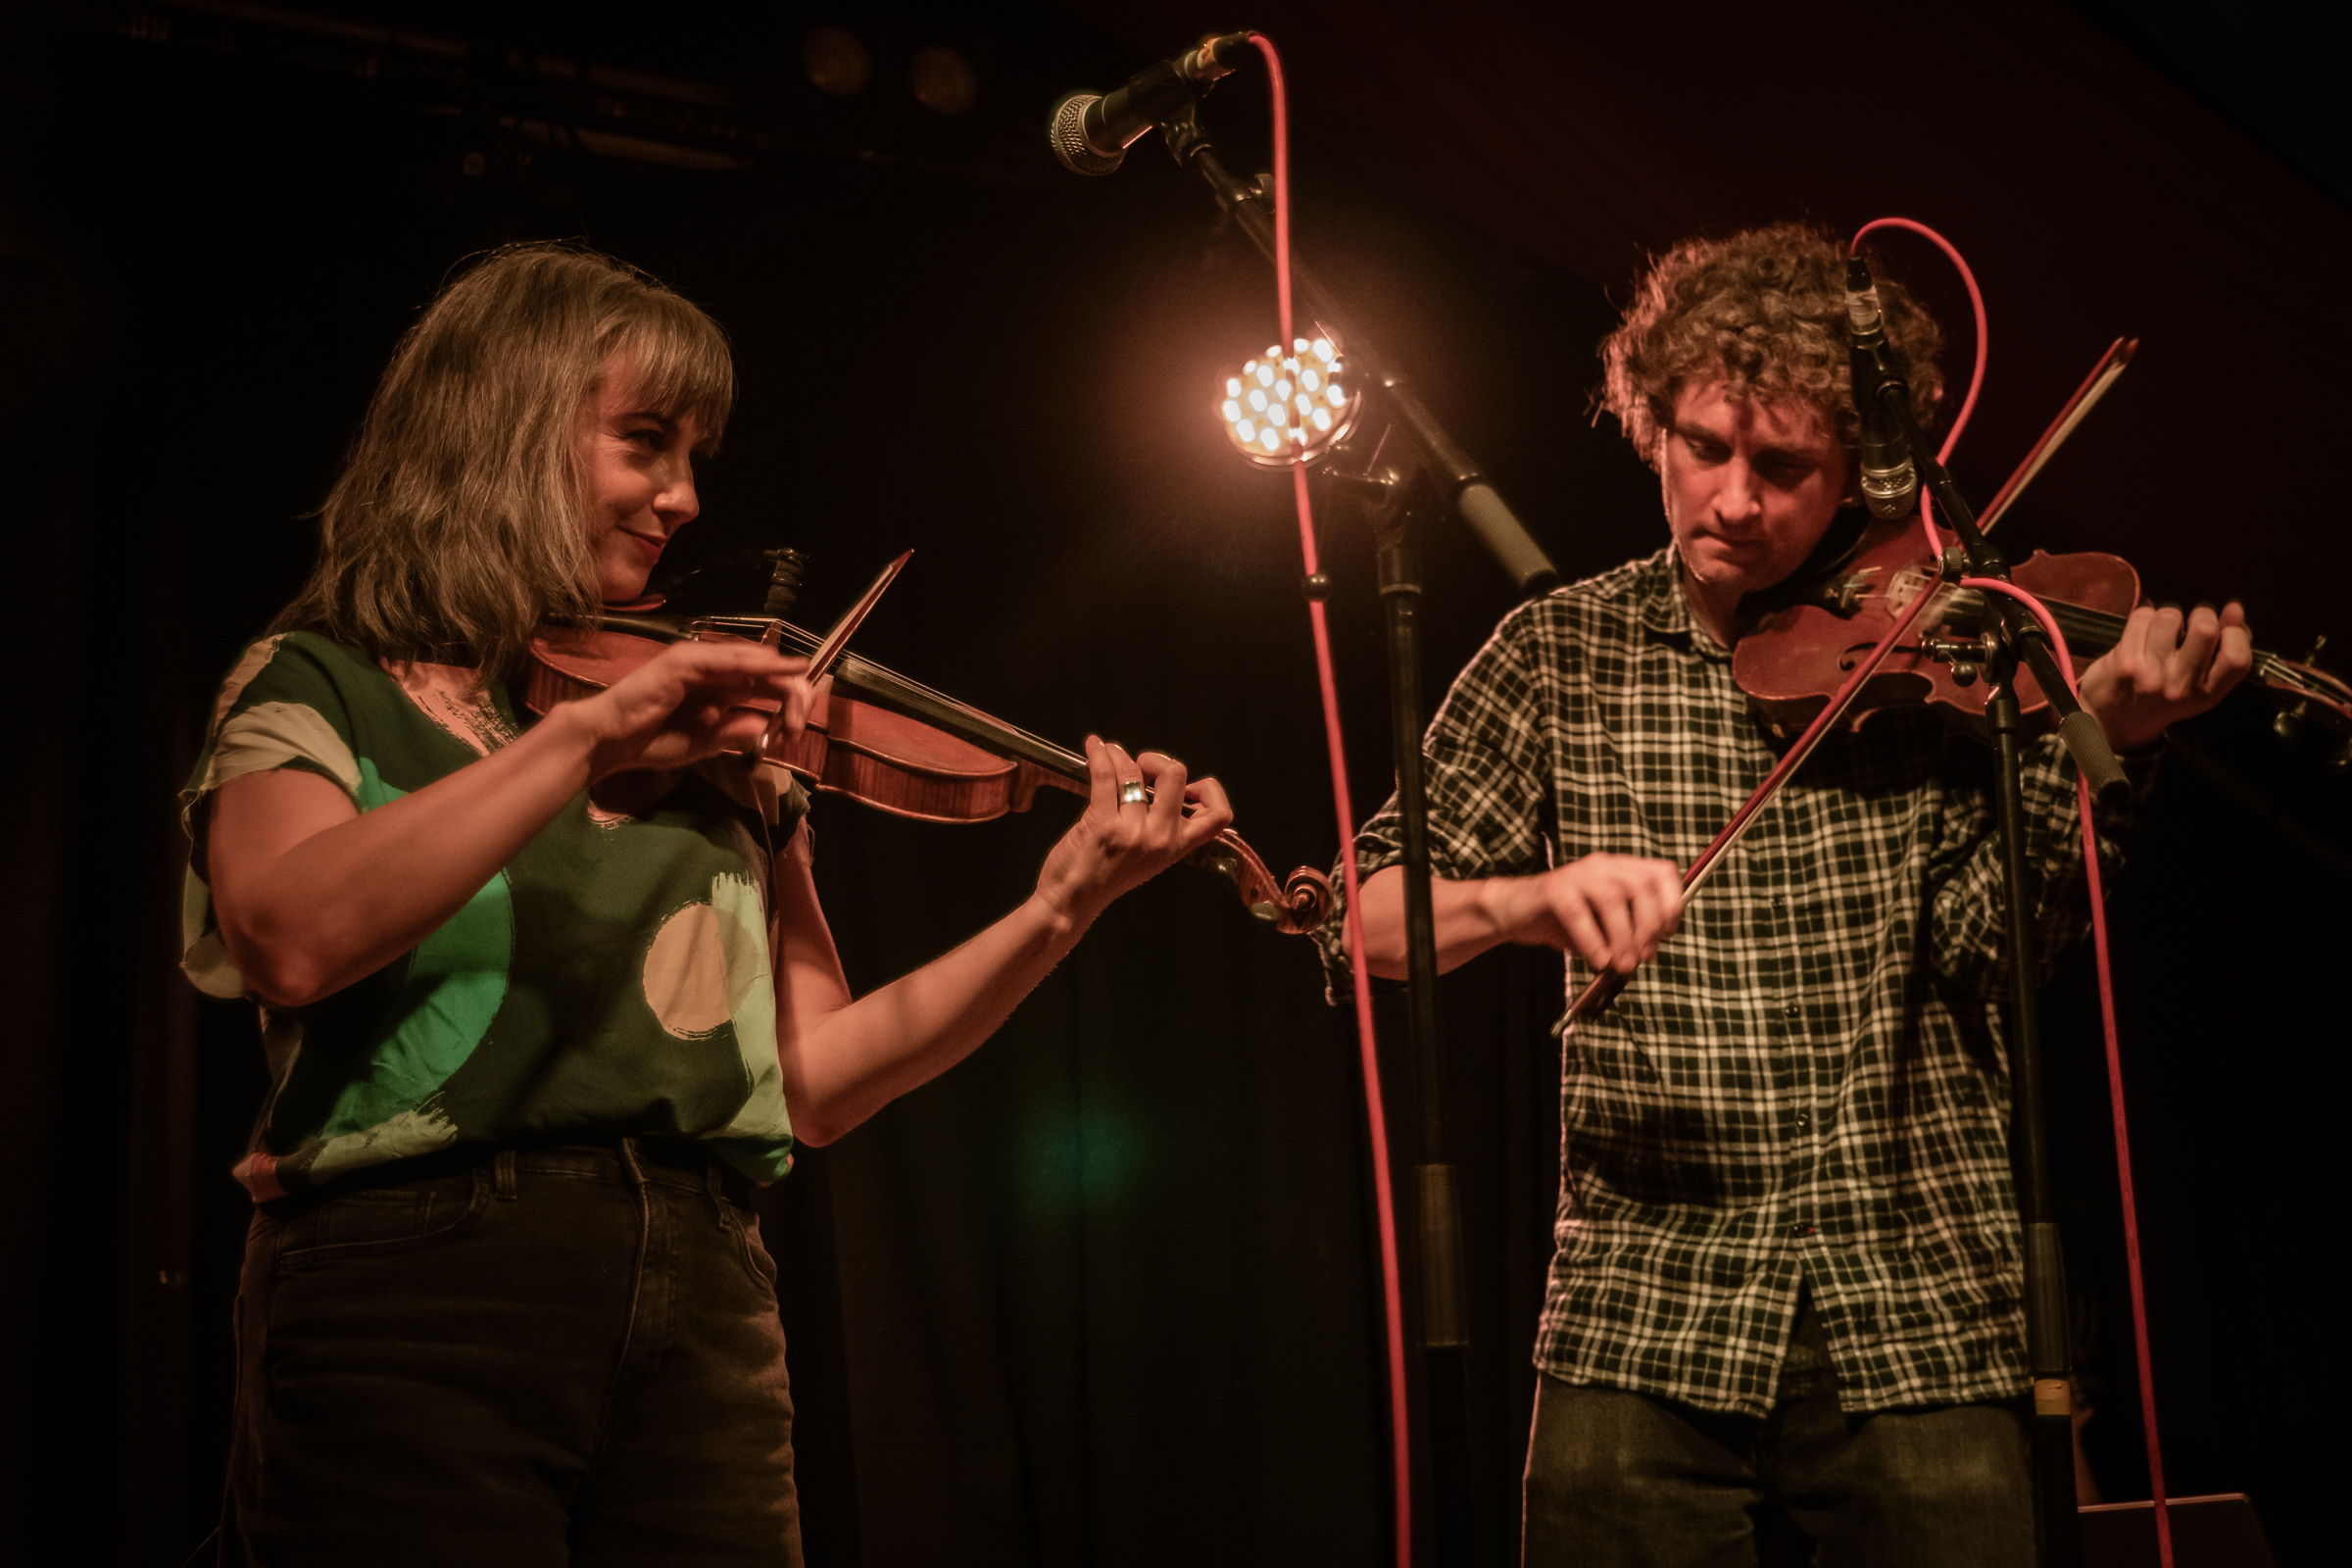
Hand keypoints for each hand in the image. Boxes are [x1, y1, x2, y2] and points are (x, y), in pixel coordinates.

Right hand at [567, 639, 810, 780]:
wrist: (609, 741)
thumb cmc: (651, 741)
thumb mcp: (705, 742)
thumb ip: (734, 733)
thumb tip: (764, 727)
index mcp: (715, 688)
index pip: (762, 685)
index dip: (787, 700)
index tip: (799, 725)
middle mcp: (709, 670)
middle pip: (762, 670)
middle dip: (790, 688)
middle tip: (804, 714)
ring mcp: (695, 661)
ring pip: (748, 661)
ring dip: (776, 677)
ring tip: (799, 691)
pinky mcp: (681, 661)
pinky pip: (722, 659)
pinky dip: (749, 661)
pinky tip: (772, 667)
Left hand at [1032, 738, 1234, 929]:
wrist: (1071, 903)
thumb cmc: (1103, 877)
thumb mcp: (1147, 857)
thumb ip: (1160, 827)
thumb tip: (1157, 782)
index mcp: (1176, 847)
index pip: (1219, 815)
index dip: (1208, 790)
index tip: (1187, 785)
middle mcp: (1160, 839)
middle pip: (1177, 774)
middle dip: (1157, 760)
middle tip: (1140, 769)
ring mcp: (1132, 832)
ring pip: (1135, 771)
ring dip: (1119, 754)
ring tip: (1109, 753)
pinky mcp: (1102, 825)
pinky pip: (1106, 775)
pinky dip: (1098, 754)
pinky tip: (1094, 747)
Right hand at [1481, 853, 1683, 974]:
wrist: (1512, 913)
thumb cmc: (1561, 921)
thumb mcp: (1603, 925)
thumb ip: (1628, 932)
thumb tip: (1651, 952)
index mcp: (1620, 869)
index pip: (1661, 872)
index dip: (1672, 903)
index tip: (1668, 934)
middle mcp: (1601, 865)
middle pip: (1641, 885)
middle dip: (1649, 925)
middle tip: (1644, 957)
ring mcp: (1576, 875)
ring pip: (1613, 898)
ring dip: (1623, 937)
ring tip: (1621, 965)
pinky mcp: (1552, 889)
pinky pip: (1578, 914)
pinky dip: (1593, 941)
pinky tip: (1598, 960)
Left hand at [2077, 601, 2251, 753]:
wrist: (2111, 720)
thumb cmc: (2161, 696)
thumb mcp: (2199, 684)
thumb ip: (2224, 648)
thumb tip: (2235, 609)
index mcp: (2207, 695)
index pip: (2237, 657)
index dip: (2234, 634)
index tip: (2222, 630)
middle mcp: (2181, 687)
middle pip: (2205, 629)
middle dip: (2201, 614)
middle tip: (2190, 624)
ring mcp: (2152, 675)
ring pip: (2170, 617)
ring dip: (2167, 615)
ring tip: (2161, 629)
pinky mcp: (2125, 663)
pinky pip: (2142, 618)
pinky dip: (2143, 616)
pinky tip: (2140, 631)